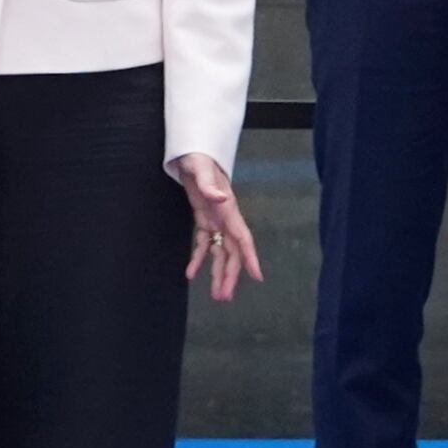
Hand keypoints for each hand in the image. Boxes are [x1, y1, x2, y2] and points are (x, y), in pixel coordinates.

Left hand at [174, 154, 261, 297]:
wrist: (192, 150)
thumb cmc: (198, 157)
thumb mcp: (200, 168)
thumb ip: (209, 184)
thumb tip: (220, 198)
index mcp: (227, 208)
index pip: (242, 237)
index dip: (249, 257)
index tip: (257, 276)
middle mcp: (225, 217)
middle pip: (231, 251)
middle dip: (229, 274)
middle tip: (223, 297)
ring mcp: (215, 219)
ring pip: (220, 251)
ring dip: (218, 272)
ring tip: (216, 294)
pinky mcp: (204, 218)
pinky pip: (204, 243)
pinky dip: (198, 258)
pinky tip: (190, 273)